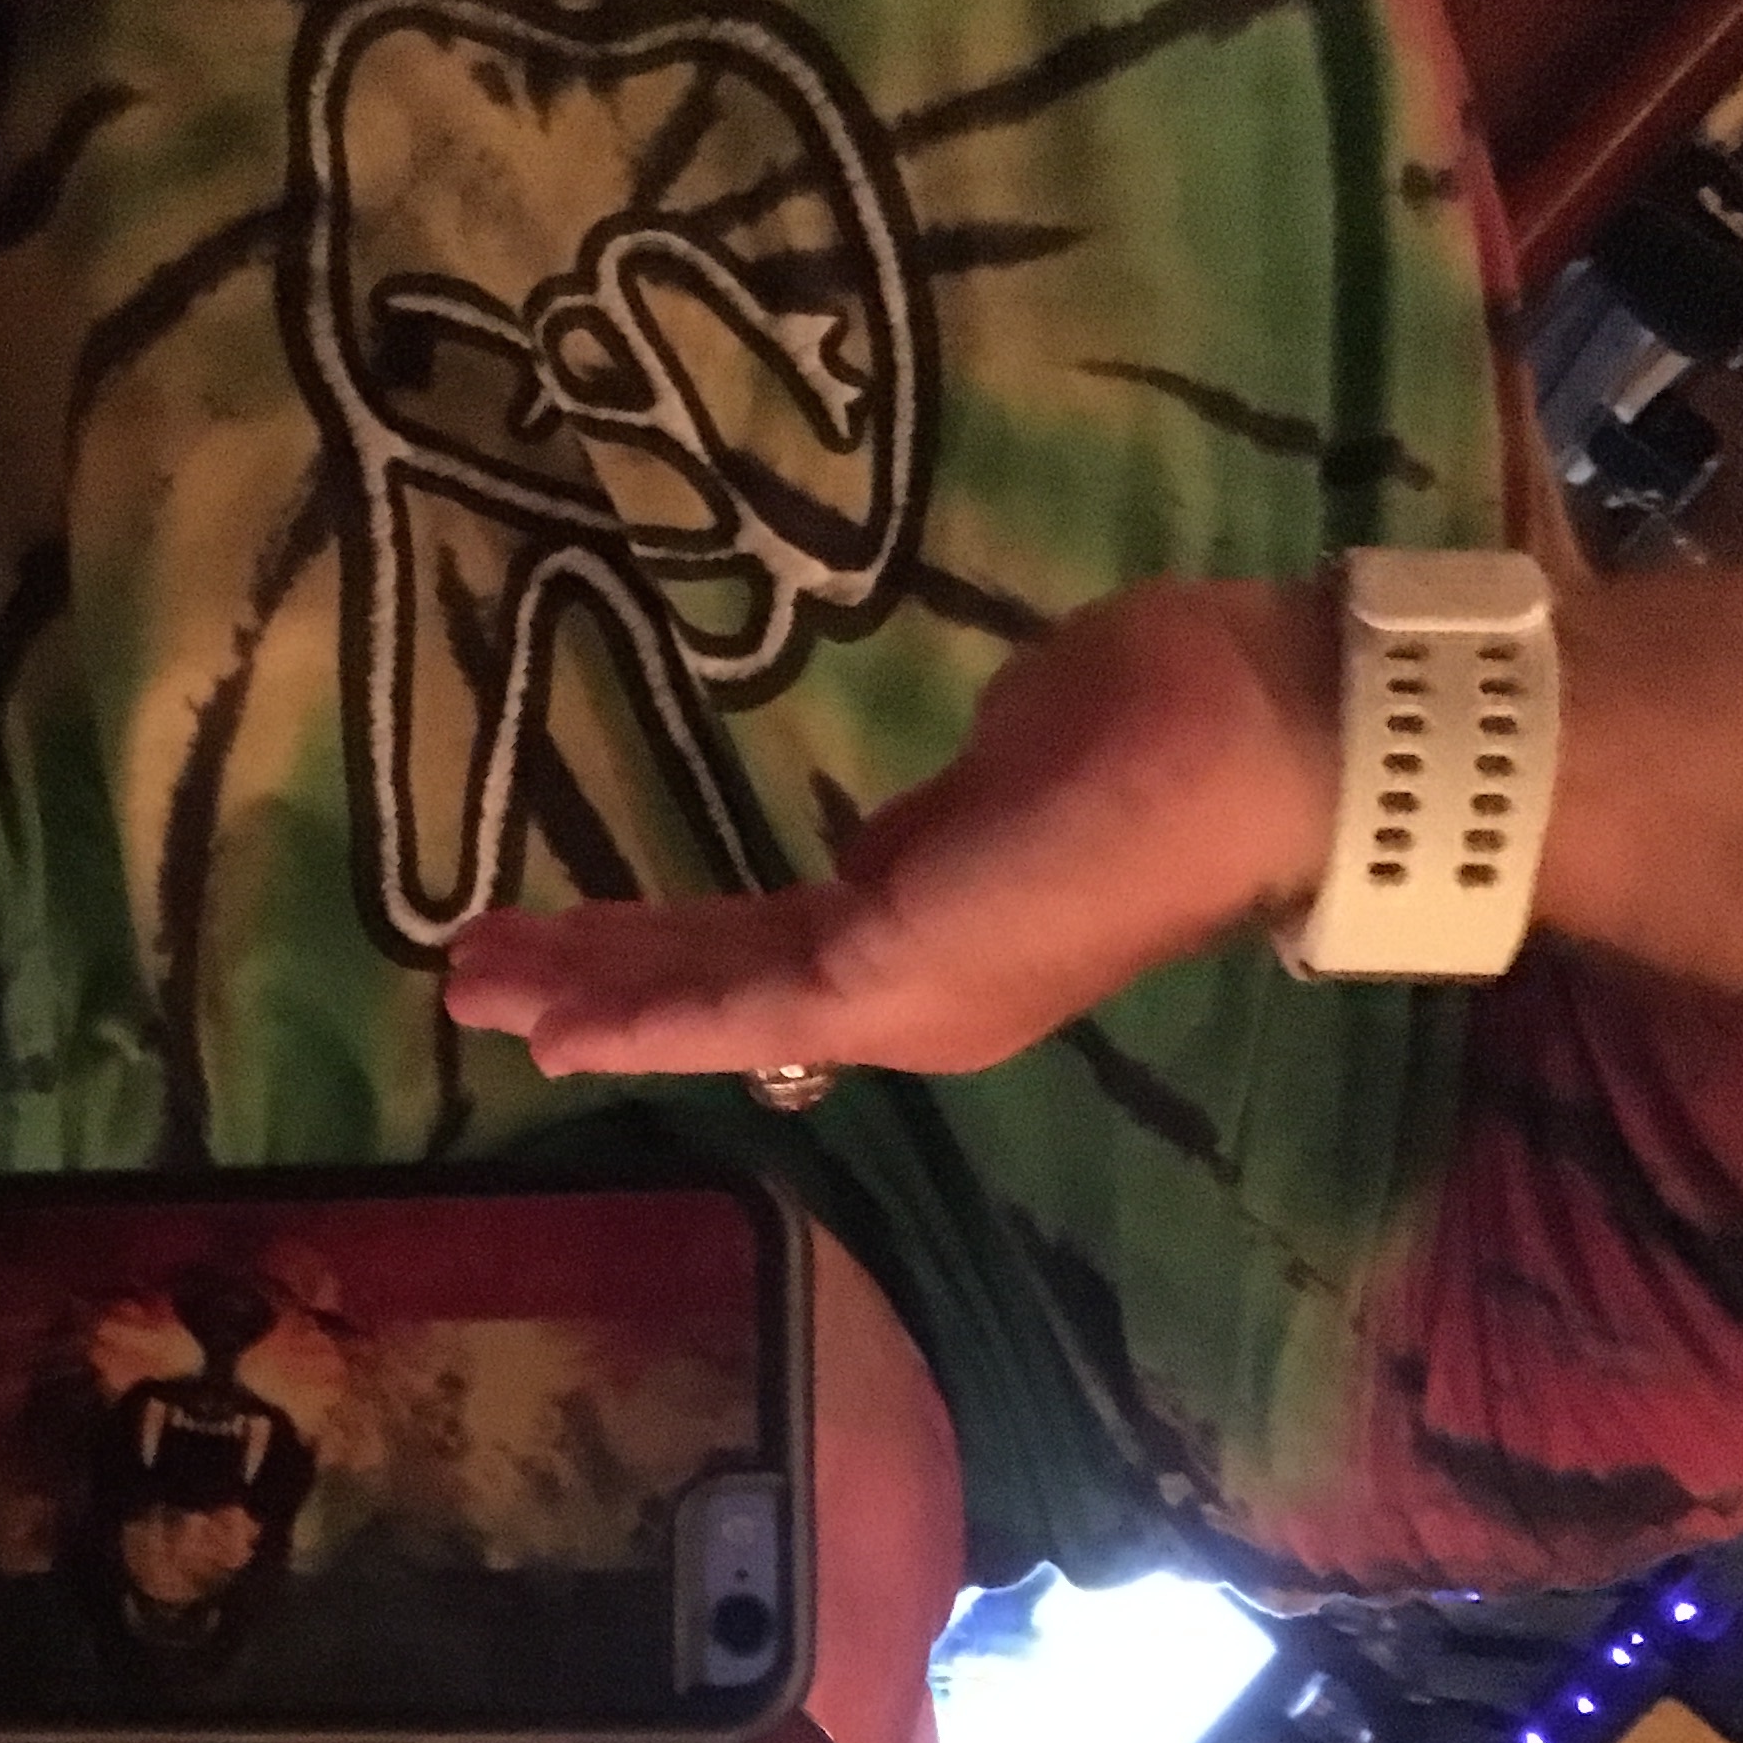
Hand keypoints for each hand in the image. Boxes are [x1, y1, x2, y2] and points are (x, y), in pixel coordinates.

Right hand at [441, 578, 1334, 1079]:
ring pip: (708, 1002)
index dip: (666, 952)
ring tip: (474, 990)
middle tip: (478, 982)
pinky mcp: (885, 975)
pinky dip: (635, 1015)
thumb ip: (952, 799)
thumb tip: (917, 809)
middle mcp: (922, 990)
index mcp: (954, 936)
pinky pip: (731, 1004)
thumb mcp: (1028, 744)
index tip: (573, 953)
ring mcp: (904, 991)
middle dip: (594, 982)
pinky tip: (554, 1023)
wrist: (1268, 750)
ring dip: (584, 995)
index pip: (777, 948)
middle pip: (721, 988)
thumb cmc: (1175, 719)